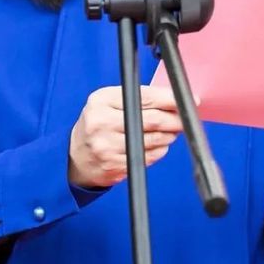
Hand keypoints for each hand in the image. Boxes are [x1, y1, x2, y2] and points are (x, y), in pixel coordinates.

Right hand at [68, 85, 184, 187]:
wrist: (76, 157)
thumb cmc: (98, 124)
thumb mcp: (108, 102)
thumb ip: (137, 97)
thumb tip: (173, 98)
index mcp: (101, 101)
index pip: (145, 97)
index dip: (170, 99)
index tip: (188, 100)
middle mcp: (102, 123)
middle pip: (152, 120)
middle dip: (175, 119)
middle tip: (185, 119)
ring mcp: (108, 147)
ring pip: (154, 140)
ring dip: (169, 135)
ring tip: (172, 131)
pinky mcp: (115, 166)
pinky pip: (149, 157)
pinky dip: (159, 150)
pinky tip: (158, 145)